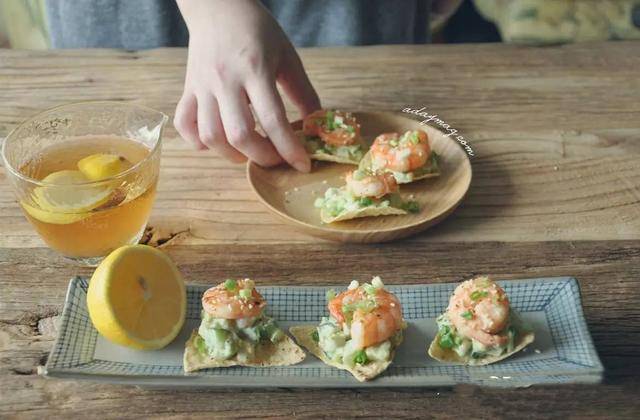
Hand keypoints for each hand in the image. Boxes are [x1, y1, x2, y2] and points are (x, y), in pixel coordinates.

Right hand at [174, 0, 319, 171]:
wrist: (217, 6)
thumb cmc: (257, 30)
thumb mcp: (287, 56)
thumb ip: (303, 92)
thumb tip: (317, 125)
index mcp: (255, 69)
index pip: (274, 119)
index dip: (290, 149)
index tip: (303, 165)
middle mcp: (225, 80)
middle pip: (239, 135)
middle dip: (262, 157)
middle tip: (276, 158)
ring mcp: (202, 85)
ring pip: (210, 136)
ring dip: (232, 154)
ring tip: (249, 151)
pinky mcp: (188, 88)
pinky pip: (184, 124)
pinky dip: (198, 141)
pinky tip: (216, 141)